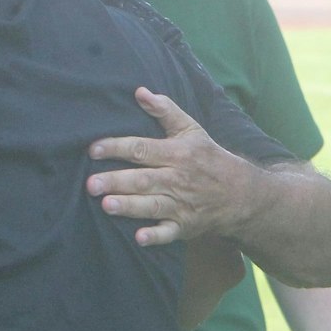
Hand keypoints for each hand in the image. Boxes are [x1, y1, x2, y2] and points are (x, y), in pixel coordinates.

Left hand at [87, 88, 258, 245]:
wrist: (239, 193)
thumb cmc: (208, 158)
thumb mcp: (191, 129)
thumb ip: (165, 110)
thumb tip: (140, 91)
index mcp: (177, 154)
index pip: (142, 149)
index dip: (117, 148)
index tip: (92, 150)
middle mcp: (178, 179)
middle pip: (143, 179)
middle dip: (117, 181)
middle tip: (90, 184)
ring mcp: (181, 204)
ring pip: (152, 205)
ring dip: (130, 206)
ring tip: (106, 206)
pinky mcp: (185, 226)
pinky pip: (169, 233)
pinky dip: (156, 236)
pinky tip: (139, 238)